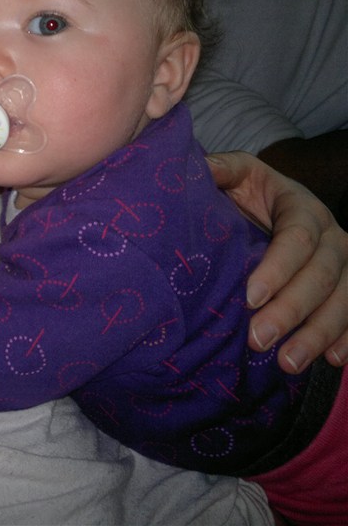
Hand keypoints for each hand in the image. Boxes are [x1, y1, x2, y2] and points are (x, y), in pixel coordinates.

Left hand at [208, 151, 347, 371]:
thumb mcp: (236, 173)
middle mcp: (332, 236)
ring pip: (344, 300)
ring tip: (289, 363)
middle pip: (321, 275)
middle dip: (292, 311)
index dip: (278, 268)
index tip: (250, 296)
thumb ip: (220, 170)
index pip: (298, 237)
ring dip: (319, 334)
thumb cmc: (248, 191)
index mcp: (303, 207)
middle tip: (259, 339)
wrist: (274, 203)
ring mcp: (346, 265)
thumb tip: (196, 167)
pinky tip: (332, 362)